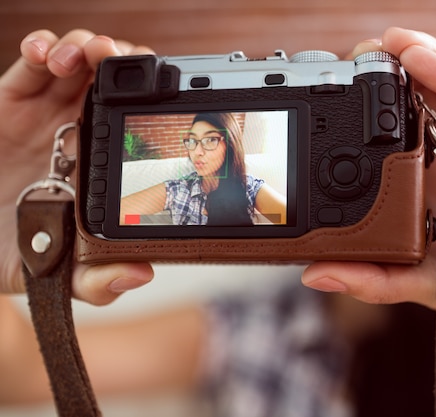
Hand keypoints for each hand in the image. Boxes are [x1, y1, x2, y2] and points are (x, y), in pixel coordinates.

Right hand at [0, 29, 153, 303]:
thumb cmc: (19, 250)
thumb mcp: (61, 273)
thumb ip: (98, 280)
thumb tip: (141, 274)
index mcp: (103, 162)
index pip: (138, 121)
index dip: (153, 100)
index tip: (164, 96)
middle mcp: (81, 130)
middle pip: (115, 80)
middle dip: (127, 62)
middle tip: (127, 65)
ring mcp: (48, 112)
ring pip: (79, 62)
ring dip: (89, 47)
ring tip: (86, 58)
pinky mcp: (12, 99)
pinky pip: (31, 64)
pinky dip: (42, 47)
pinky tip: (46, 54)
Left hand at [302, 27, 435, 350]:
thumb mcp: (427, 282)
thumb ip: (378, 277)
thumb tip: (315, 274)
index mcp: (431, 184)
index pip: (397, 136)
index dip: (369, 114)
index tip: (333, 95)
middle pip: (422, 103)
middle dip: (390, 76)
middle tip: (354, 54)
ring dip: (419, 61)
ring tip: (385, 43)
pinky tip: (423, 60)